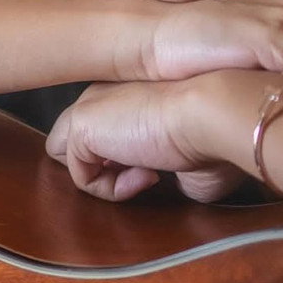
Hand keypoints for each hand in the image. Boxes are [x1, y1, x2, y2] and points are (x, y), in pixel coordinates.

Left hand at [45, 75, 250, 203]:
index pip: (109, 130)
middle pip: (81, 139)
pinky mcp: (81, 124)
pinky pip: (80, 175)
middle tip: (151, 173)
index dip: (131, 161)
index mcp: (130, 93)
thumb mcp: (186, 156)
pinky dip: (110, 189)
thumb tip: (161, 182)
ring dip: (106, 178)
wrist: (211, 110)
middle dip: (111, 168)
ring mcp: (89, 106)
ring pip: (70, 154)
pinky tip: (145, 175)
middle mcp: (105, 93)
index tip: (166, 168)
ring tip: (147, 175)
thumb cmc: (212, 131)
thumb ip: (164, 166)